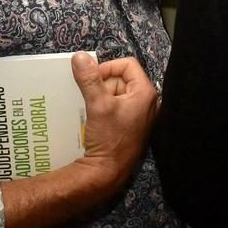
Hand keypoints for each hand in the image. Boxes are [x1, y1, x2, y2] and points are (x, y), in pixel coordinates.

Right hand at [71, 50, 158, 192]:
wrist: (108, 172)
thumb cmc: (109, 138)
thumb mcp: (98, 104)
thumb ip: (89, 79)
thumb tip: (80, 56)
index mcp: (146, 92)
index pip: (127, 65)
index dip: (107, 67)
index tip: (91, 79)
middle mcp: (147, 101)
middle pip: (120, 79)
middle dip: (102, 86)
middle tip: (91, 99)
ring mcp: (138, 114)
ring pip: (115, 93)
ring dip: (100, 97)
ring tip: (91, 109)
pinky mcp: (129, 125)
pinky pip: (115, 107)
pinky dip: (103, 108)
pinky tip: (92, 117)